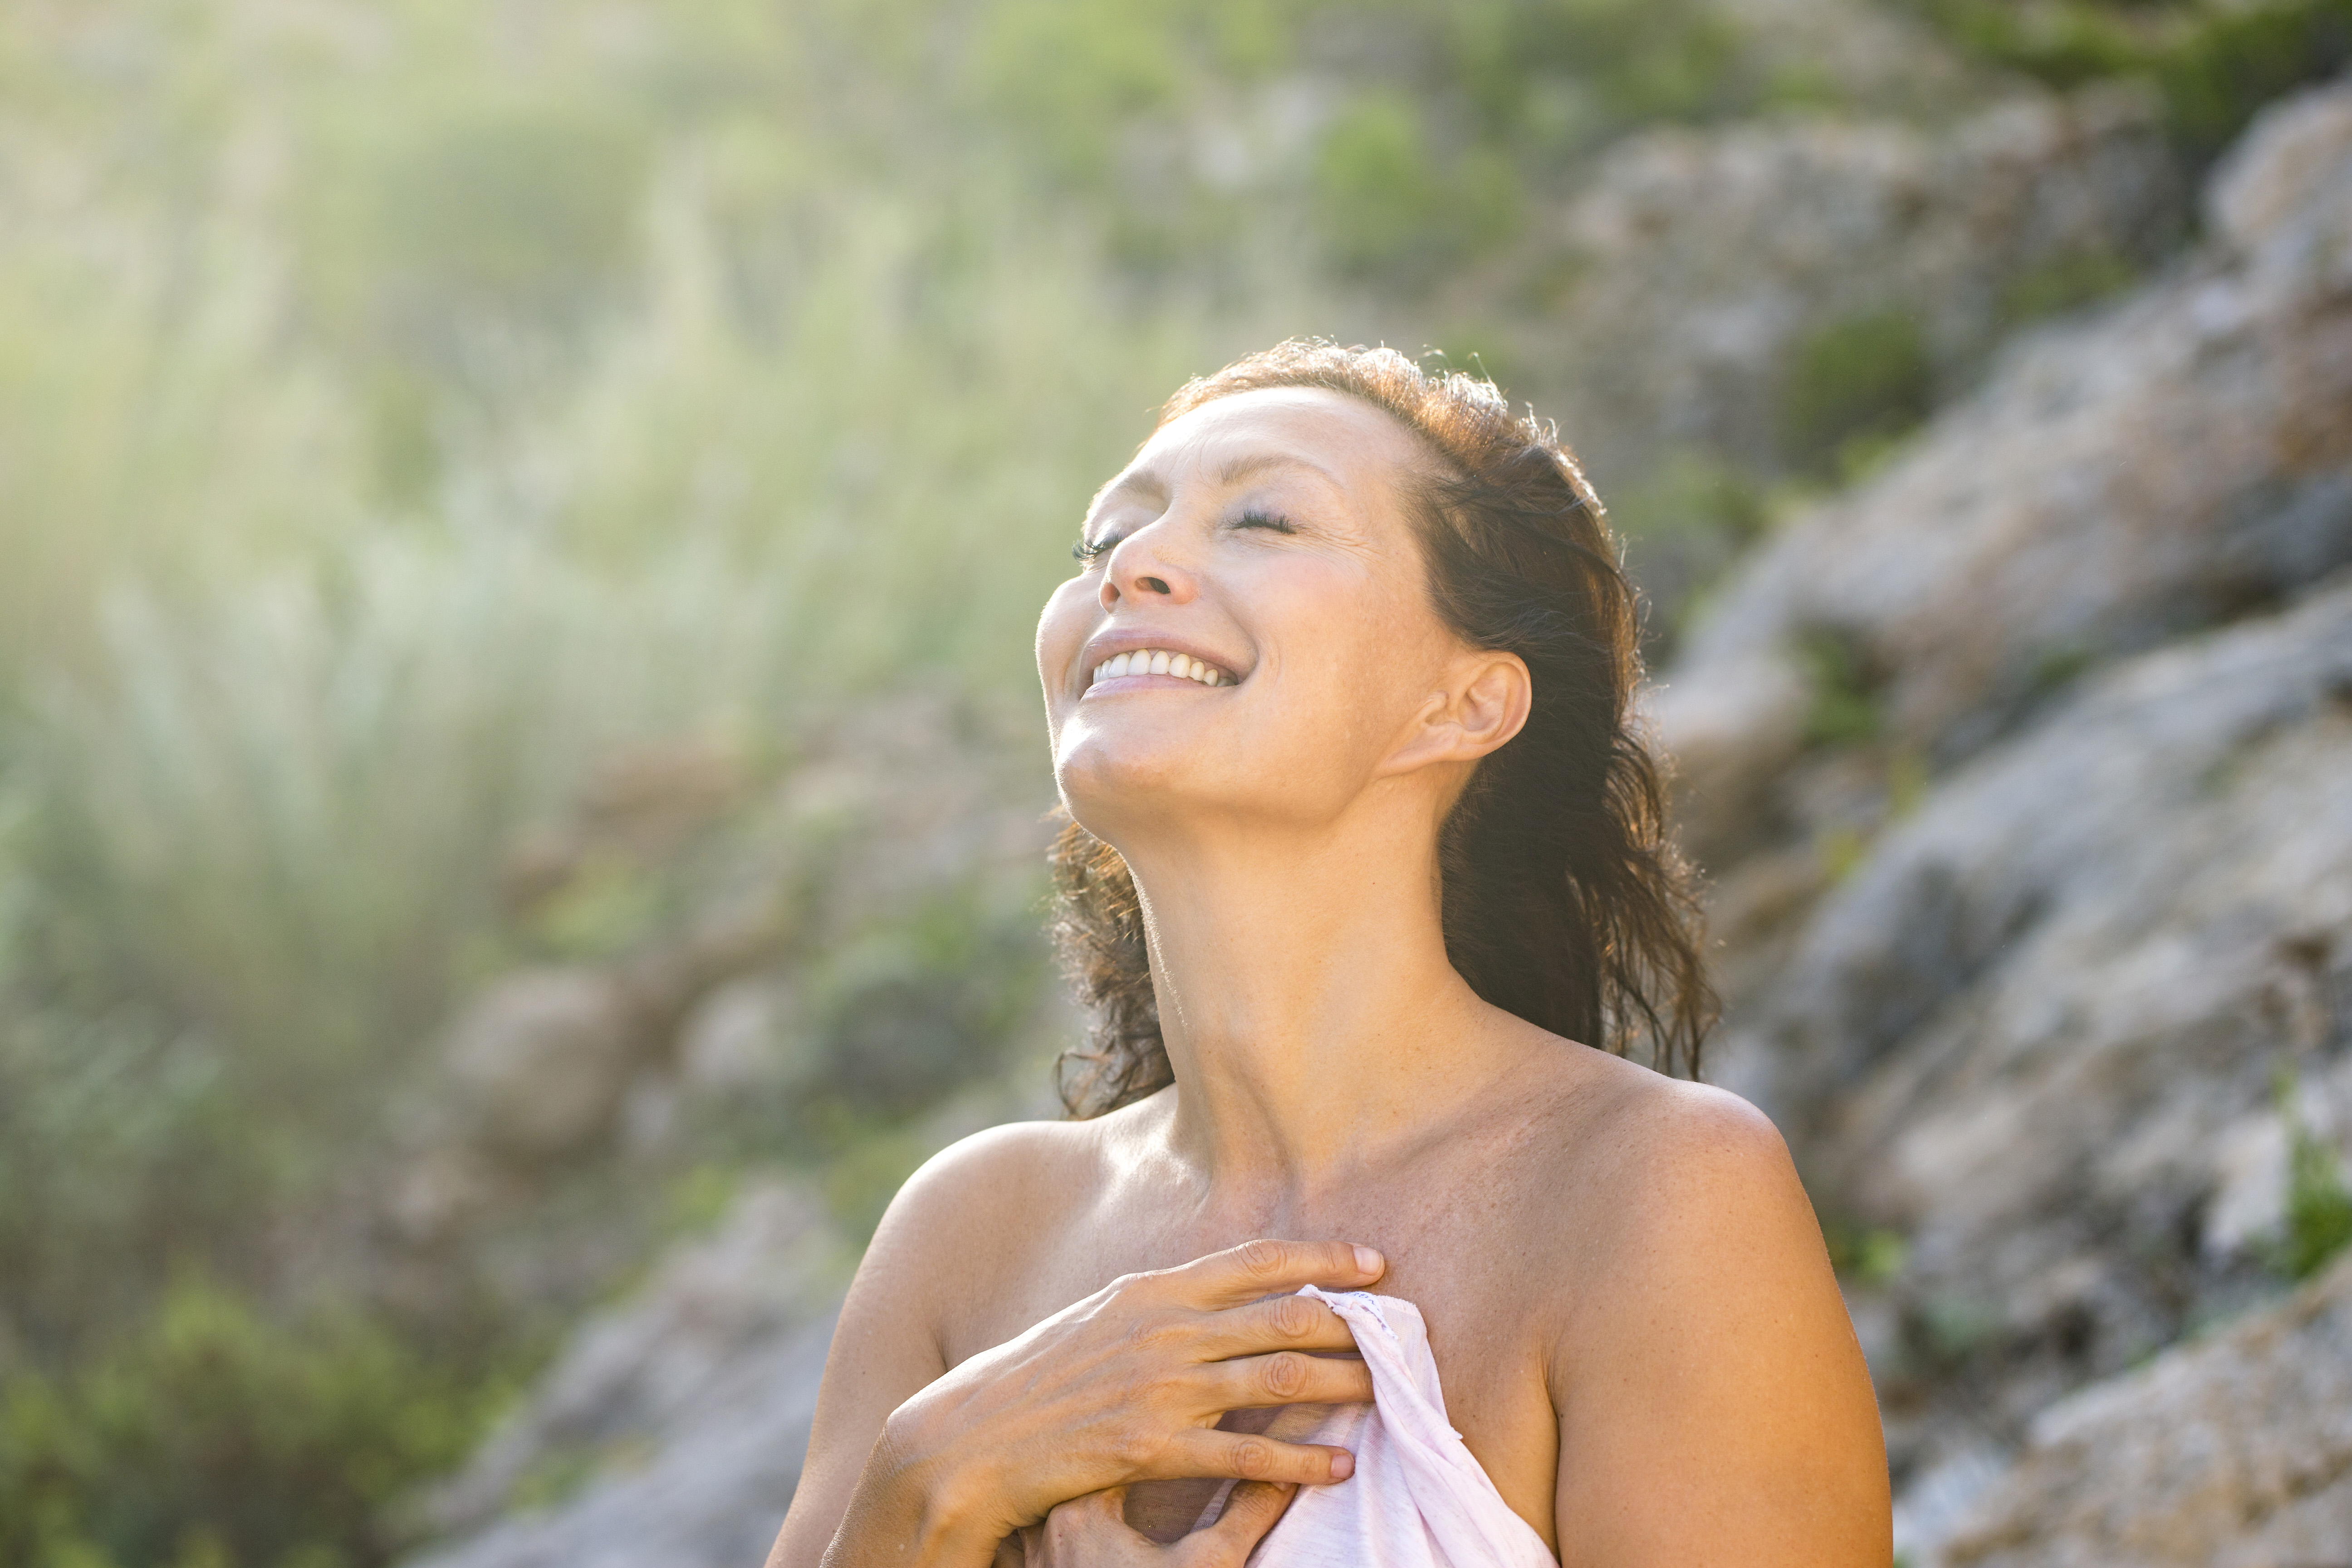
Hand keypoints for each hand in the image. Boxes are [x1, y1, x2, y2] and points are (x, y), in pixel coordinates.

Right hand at [880, 1238, 1381, 1554]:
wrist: (970, 1438)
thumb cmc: (1037, 1380)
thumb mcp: (1099, 1322)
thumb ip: (1160, 1309)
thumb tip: (1214, 1301)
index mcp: (1151, 1290)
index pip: (1254, 1261)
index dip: (1322, 1259)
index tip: (1373, 1264)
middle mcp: (1162, 1329)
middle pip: (1282, 1317)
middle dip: (1351, 1322)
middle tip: (1402, 1329)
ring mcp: (1157, 1388)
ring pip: (1275, 1380)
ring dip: (1342, 1386)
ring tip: (1390, 1394)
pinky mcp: (1149, 1447)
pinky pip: (1242, 1456)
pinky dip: (1296, 1462)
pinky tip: (1335, 1467)